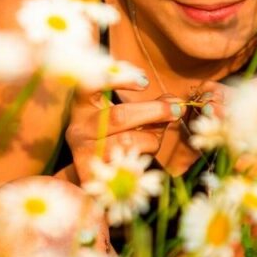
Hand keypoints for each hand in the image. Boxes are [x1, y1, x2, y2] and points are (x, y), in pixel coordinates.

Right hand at [65, 82, 184, 183]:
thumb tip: (177, 102)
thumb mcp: (124, 114)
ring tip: (156, 136)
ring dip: (151, 140)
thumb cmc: (111, 136)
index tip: (145, 82)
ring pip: (127, 143)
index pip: (91, 85)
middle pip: (118, 116)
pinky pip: (129, 167)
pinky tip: (147, 156)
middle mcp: (79, 128)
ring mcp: (83, 153)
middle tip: (177, 108)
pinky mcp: (90, 175)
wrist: (92, 169)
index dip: (117, 81)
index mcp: (82, 105)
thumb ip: (150, 106)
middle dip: (154, 111)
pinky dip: (144, 159)